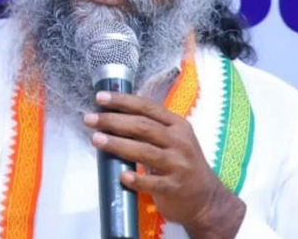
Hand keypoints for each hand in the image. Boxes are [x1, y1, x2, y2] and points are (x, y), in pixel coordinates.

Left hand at [83, 91, 244, 238]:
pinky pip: (153, 183)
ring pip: (144, 151)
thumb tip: (113, 117)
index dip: (123, 101)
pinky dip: (137, 179)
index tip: (100, 98)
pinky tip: (121, 176)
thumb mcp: (174, 140)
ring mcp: (178, 165)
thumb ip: (150, 129)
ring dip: (118, 144)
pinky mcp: (174, 187)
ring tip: (96, 139)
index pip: (147, 107)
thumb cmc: (182, 164)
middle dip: (113, 120)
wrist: (207, 199)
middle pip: (142, 126)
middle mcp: (179, 141)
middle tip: (90, 119)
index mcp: (177, 125)